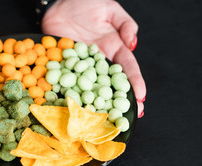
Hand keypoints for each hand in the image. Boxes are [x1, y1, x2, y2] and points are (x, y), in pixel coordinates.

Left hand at [41, 0, 145, 116]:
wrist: (61, 2)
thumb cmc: (88, 4)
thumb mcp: (112, 10)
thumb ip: (126, 25)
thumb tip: (132, 44)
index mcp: (113, 48)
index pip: (127, 68)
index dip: (135, 83)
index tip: (141, 97)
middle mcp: (97, 61)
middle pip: (110, 83)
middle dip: (119, 100)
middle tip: (127, 117)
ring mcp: (80, 65)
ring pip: (90, 86)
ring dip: (97, 103)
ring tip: (103, 118)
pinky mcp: (63, 65)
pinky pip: (67, 80)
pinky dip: (70, 93)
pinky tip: (75, 107)